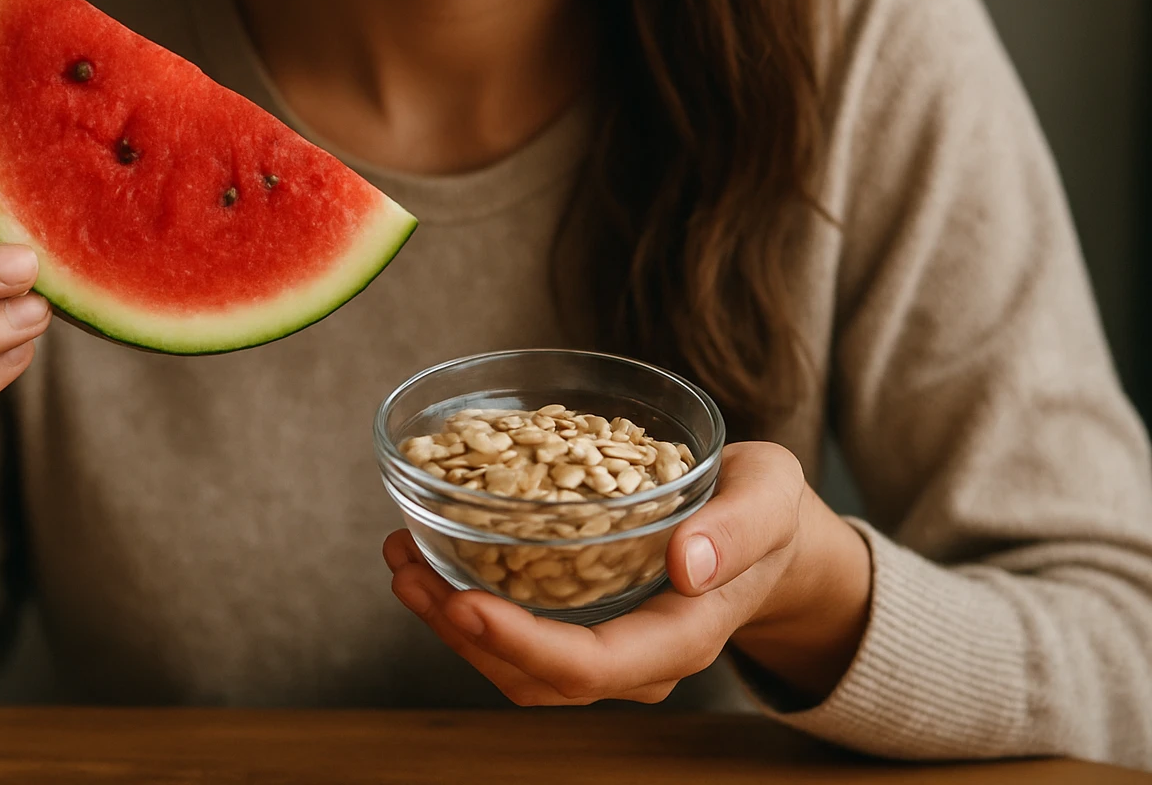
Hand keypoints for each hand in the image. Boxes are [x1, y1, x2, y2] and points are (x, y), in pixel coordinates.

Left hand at [384, 440, 871, 705]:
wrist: (772, 538)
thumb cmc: (771, 512)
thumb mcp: (770, 497)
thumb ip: (740, 527)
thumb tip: (688, 561)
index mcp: (683, 635)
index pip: (590, 667)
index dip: (520, 644)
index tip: (463, 602)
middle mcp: (638, 660)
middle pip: (535, 678)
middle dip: (461, 631)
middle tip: (406, 568)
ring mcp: (609, 650)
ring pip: (515, 668)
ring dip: (450, 621)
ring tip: (402, 560)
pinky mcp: (585, 625)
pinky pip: (518, 638)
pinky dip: (467, 605)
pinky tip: (432, 556)